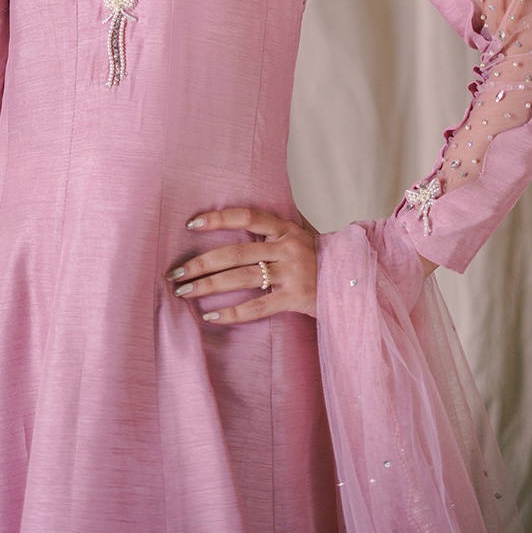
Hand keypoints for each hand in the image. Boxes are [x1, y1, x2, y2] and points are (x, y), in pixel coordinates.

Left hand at [166, 207, 317, 323]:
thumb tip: (237, 221)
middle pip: (235, 253)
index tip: (191, 224)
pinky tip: (210, 316)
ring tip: (184, 292)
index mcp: (286, 228)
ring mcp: (291, 273)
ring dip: (208, 286)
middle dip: (201, 263)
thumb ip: (273, 229)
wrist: (356, 281)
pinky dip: (232, 313)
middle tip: (175, 272)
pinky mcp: (295, 299)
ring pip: (241, 278)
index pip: (247, 216)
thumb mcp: (300, 235)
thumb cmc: (320, 258)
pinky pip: (257, 307)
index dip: (218, 218)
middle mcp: (287, 247)